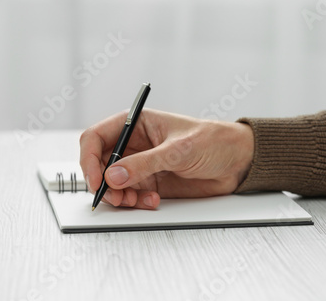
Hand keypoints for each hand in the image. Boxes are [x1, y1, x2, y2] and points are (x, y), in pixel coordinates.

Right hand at [79, 109, 253, 209]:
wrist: (237, 161)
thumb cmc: (213, 141)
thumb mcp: (179, 150)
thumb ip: (145, 163)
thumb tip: (112, 175)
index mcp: (137, 124)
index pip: (97, 137)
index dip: (89, 158)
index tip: (96, 180)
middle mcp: (135, 144)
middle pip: (100, 163)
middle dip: (103, 182)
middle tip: (116, 197)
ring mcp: (142, 164)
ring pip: (113, 183)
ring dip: (119, 196)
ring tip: (135, 200)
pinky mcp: (152, 182)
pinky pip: (131, 195)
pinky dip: (135, 202)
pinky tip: (152, 200)